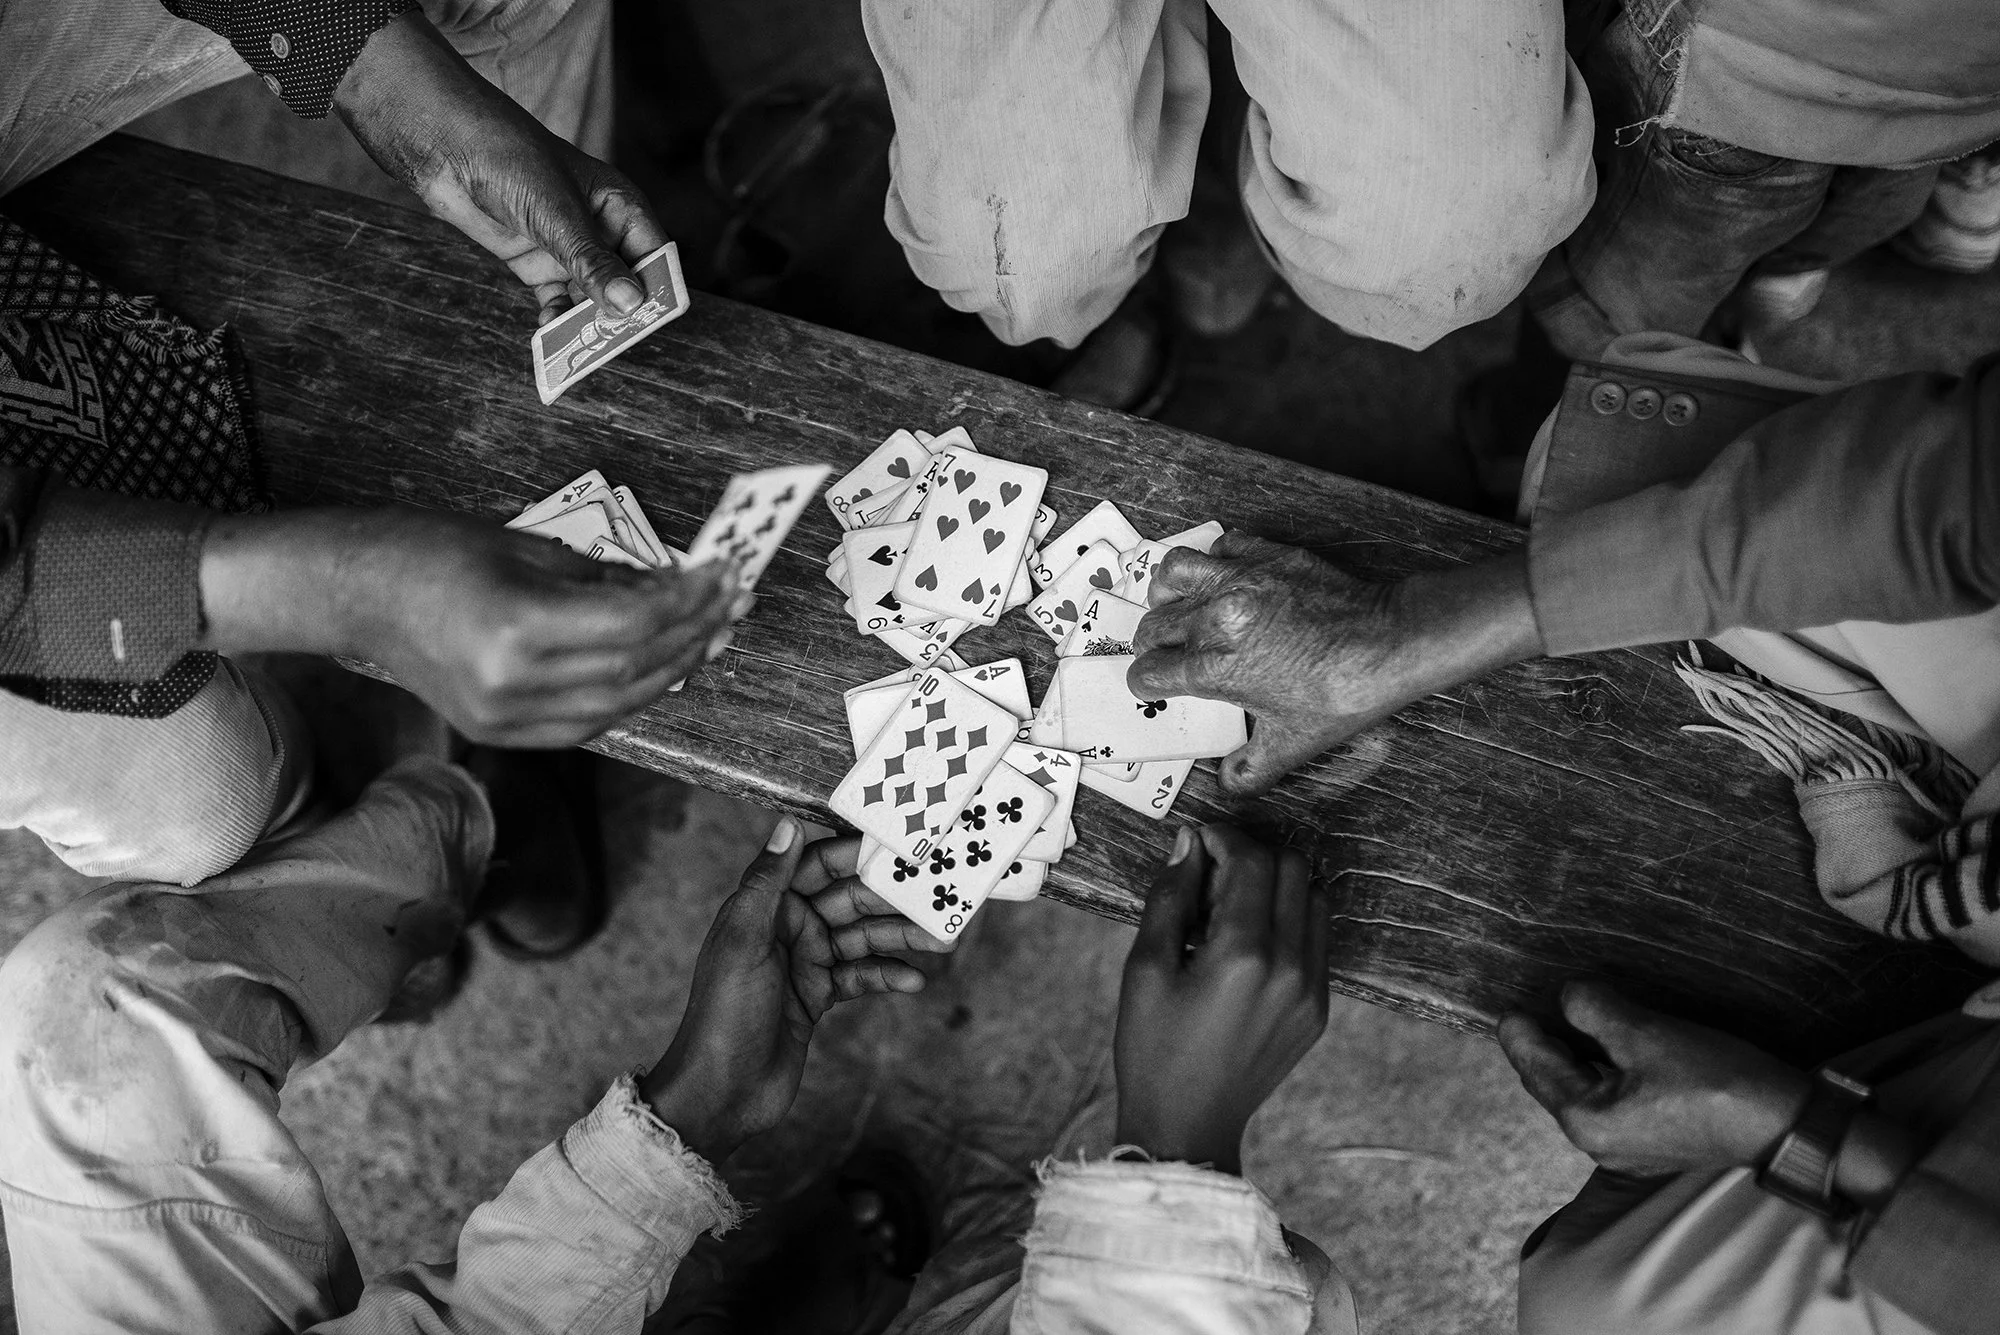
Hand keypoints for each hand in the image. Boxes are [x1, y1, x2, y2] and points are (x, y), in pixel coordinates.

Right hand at [200, 506, 745, 746]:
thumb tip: (669, 587)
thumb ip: (600, 577)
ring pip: (620, 704)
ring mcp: (505, 718)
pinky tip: (661, 665)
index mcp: (517, 629)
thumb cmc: (426, 549)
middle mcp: (514, 685)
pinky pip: (588, 724)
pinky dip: (632, 695)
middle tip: (734, 599)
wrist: (348, 593)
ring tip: (712, 631)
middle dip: (695, 633)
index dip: (689, 600)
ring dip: (674, 668)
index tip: (722, 572)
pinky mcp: (500, 732)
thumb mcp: (523, 546)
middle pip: (635, 669)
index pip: (633, 624)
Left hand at [335, 13, 664, 321]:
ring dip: (586, 320)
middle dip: (619, 312)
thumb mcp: (558, 216)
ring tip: (577, 344)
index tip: (649, 321)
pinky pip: (557, 299)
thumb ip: (594, 263)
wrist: (447, 147)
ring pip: (590, 296)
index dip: (657, 289)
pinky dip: (556, 316)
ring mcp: (568, 248)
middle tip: (611, 341)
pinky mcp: (536, 261)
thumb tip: (632, 305)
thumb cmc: (512, 161)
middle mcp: (601, 230)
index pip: (655, 257)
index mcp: (622, 208)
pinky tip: (549, 328)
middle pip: (625, 283)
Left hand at [642, 822, 930, 1161]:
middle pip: (850, 900)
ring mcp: (805, 962)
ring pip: (862, 938)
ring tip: (941, 940)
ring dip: (900, 939)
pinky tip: (914, 981)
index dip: (857, 851)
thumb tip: (787, 825)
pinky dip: (887, 976)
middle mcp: (787, 928)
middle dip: (892, 898)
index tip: (900, 842)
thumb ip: (767, 883)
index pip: (818, 864)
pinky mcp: (818, 996)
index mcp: (766, 907)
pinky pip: (861, 976)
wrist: (722, 1093)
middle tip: (939, 893)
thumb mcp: (744, 942)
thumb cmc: (724, 1014)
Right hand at [1113, 824, 1330, 1173]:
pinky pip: (1316, 940)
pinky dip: (1288, 921)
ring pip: (1315, 899)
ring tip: (1231, 909)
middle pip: (1295, 869)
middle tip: (1210, 875)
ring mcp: (1312, 990)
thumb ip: (1171, 898)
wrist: (1188, 1127)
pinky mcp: (1318, 1009)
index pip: (1254, 861)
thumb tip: (1188, 844)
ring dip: (1276, 885)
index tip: (1197, 841)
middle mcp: (1291, 967)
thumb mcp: (1145, 968)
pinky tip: (1246, 943)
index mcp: (1245, 955)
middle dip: (1252, 856)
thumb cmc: (1153, 1049)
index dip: (1223, 838)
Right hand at [1128, 534, 1400, 795]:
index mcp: (1213, 669)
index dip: (1146, 683)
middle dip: (1150, 643)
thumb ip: (1251, 769)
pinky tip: (1224, 576)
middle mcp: (1214, 620)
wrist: (1388, 644)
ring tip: (1173, 602)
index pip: (1149, 673)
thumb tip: (1229, 783)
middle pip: (1154, 625)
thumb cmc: (1342, 694)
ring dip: (1166, 590)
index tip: (1153, 684)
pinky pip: (1222, 545)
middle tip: (1160, 652)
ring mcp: (1239, 581)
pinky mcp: (1266, 555)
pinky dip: (1214, 559)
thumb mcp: (1293, 744)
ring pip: (1173, 572)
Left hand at [1498, 981, 1810, 1177]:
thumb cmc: (1714, 1082)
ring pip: (1584, 1090)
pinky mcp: (1653, 1138)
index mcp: (1585, 1120)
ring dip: (1574, 1055)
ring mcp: (1626, 1146)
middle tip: (1530, 1009)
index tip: (1506, 1008)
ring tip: (1564, 1020)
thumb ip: (1594, 1012)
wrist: (1783, 1124)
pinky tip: (1607, 1045)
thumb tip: (1567, 997)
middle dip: (1542, 1045)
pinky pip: (1611, 1098)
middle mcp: (1598, 1142)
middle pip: (1555, 1083)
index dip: (1519, 1033)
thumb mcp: (1645, 1035)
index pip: (1536, 1068)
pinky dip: (1602, 1070)